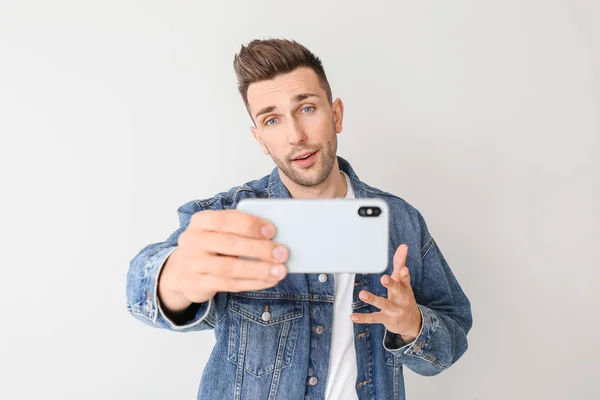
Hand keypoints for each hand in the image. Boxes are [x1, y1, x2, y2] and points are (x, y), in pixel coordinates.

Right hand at [158, 210, 288, 312]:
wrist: (182, 271)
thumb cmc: (211, 246)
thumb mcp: (219, 231)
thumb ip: (241, 229)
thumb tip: (274, 236)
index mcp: (201, 221)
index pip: (225, 219)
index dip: (249, 225)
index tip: (272, 230)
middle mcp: (193, 240)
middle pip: (229, 244)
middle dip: (259, 248)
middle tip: (282, 253)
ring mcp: (193, 263)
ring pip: (229, 268)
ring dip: (258, 269)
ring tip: (280, 270)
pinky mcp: (197, 284)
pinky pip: (229, 285)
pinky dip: (253, 283)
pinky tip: (269, 280)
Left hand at [350, 244, 421, 342]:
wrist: (412, 323)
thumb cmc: (404, 297)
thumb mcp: (403, 281)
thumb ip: (400, 263)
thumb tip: (403, 246)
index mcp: (405, 287)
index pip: (405, 279)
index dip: (404, 274)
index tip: (403, 269)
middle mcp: (401, 299)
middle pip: (397, 290)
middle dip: (391, 284)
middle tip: (384, 278)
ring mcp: (394, 310)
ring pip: (384, 304)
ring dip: (373, 299)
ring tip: (362, 294)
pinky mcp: (386, 319)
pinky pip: (374, 318)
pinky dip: (363, 318)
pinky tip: (353, 316)